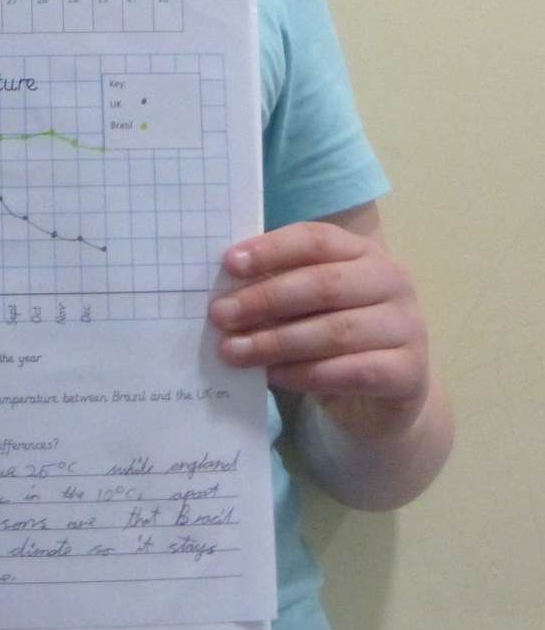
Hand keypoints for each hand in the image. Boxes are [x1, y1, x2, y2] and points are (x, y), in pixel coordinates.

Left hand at [209, 217, 429, 437]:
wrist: (387, 390)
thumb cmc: (336, 332)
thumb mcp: (310, 303)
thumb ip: (278, 287)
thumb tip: (225, 291)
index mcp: (364, 252)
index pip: (317, 240)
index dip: (272, 249)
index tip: (229, 264)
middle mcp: (392, 282)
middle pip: (324, 284)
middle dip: (265, 299)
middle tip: (220, 315)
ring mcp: (407, 327)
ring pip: (335, 331)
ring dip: (276, 342)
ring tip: (233, 350)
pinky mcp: (409, 373)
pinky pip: (352, 372)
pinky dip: (306, 374)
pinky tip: (272, 376)